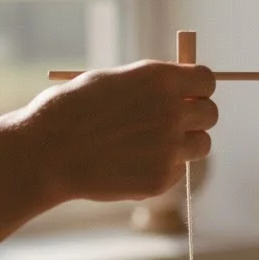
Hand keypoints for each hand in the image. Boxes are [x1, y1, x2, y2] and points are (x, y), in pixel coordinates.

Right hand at [12, 61, 217, 208]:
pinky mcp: (161, 179)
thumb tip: (179, 91)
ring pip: (202, 146)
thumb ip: (150, 86)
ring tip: (154, 144)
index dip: (199, 88)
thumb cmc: (71, 111)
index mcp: (160, 80)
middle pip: (211, 114)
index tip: (190, 95)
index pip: (206, 80)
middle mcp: (171, 113)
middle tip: (176, 122)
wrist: (48, 152)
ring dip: (186, 144)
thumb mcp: (112, 81)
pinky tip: (133, 164)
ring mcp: (169, 149)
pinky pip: (178, 171)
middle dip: (197, 116)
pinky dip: (163, 168)